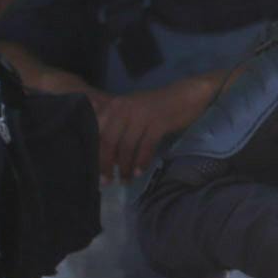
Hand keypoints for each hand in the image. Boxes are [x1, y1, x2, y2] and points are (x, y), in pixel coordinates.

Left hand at [96, 74, 222, 180]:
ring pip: (127, 146)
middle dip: (106, 164)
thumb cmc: (155, 106)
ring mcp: (142, 115)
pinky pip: (146, 146)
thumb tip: (100, 152)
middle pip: (109, 141)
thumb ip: (113, 126)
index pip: (97, 132)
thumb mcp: (130, 111)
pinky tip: (139, 172)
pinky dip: (142, 161)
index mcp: (114, 106)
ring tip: (125, 180)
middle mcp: (124, 109)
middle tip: (106, 181)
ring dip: (125, 167)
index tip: (93, 170)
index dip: (94, 152)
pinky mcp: (159, 122)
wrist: (184, 95)